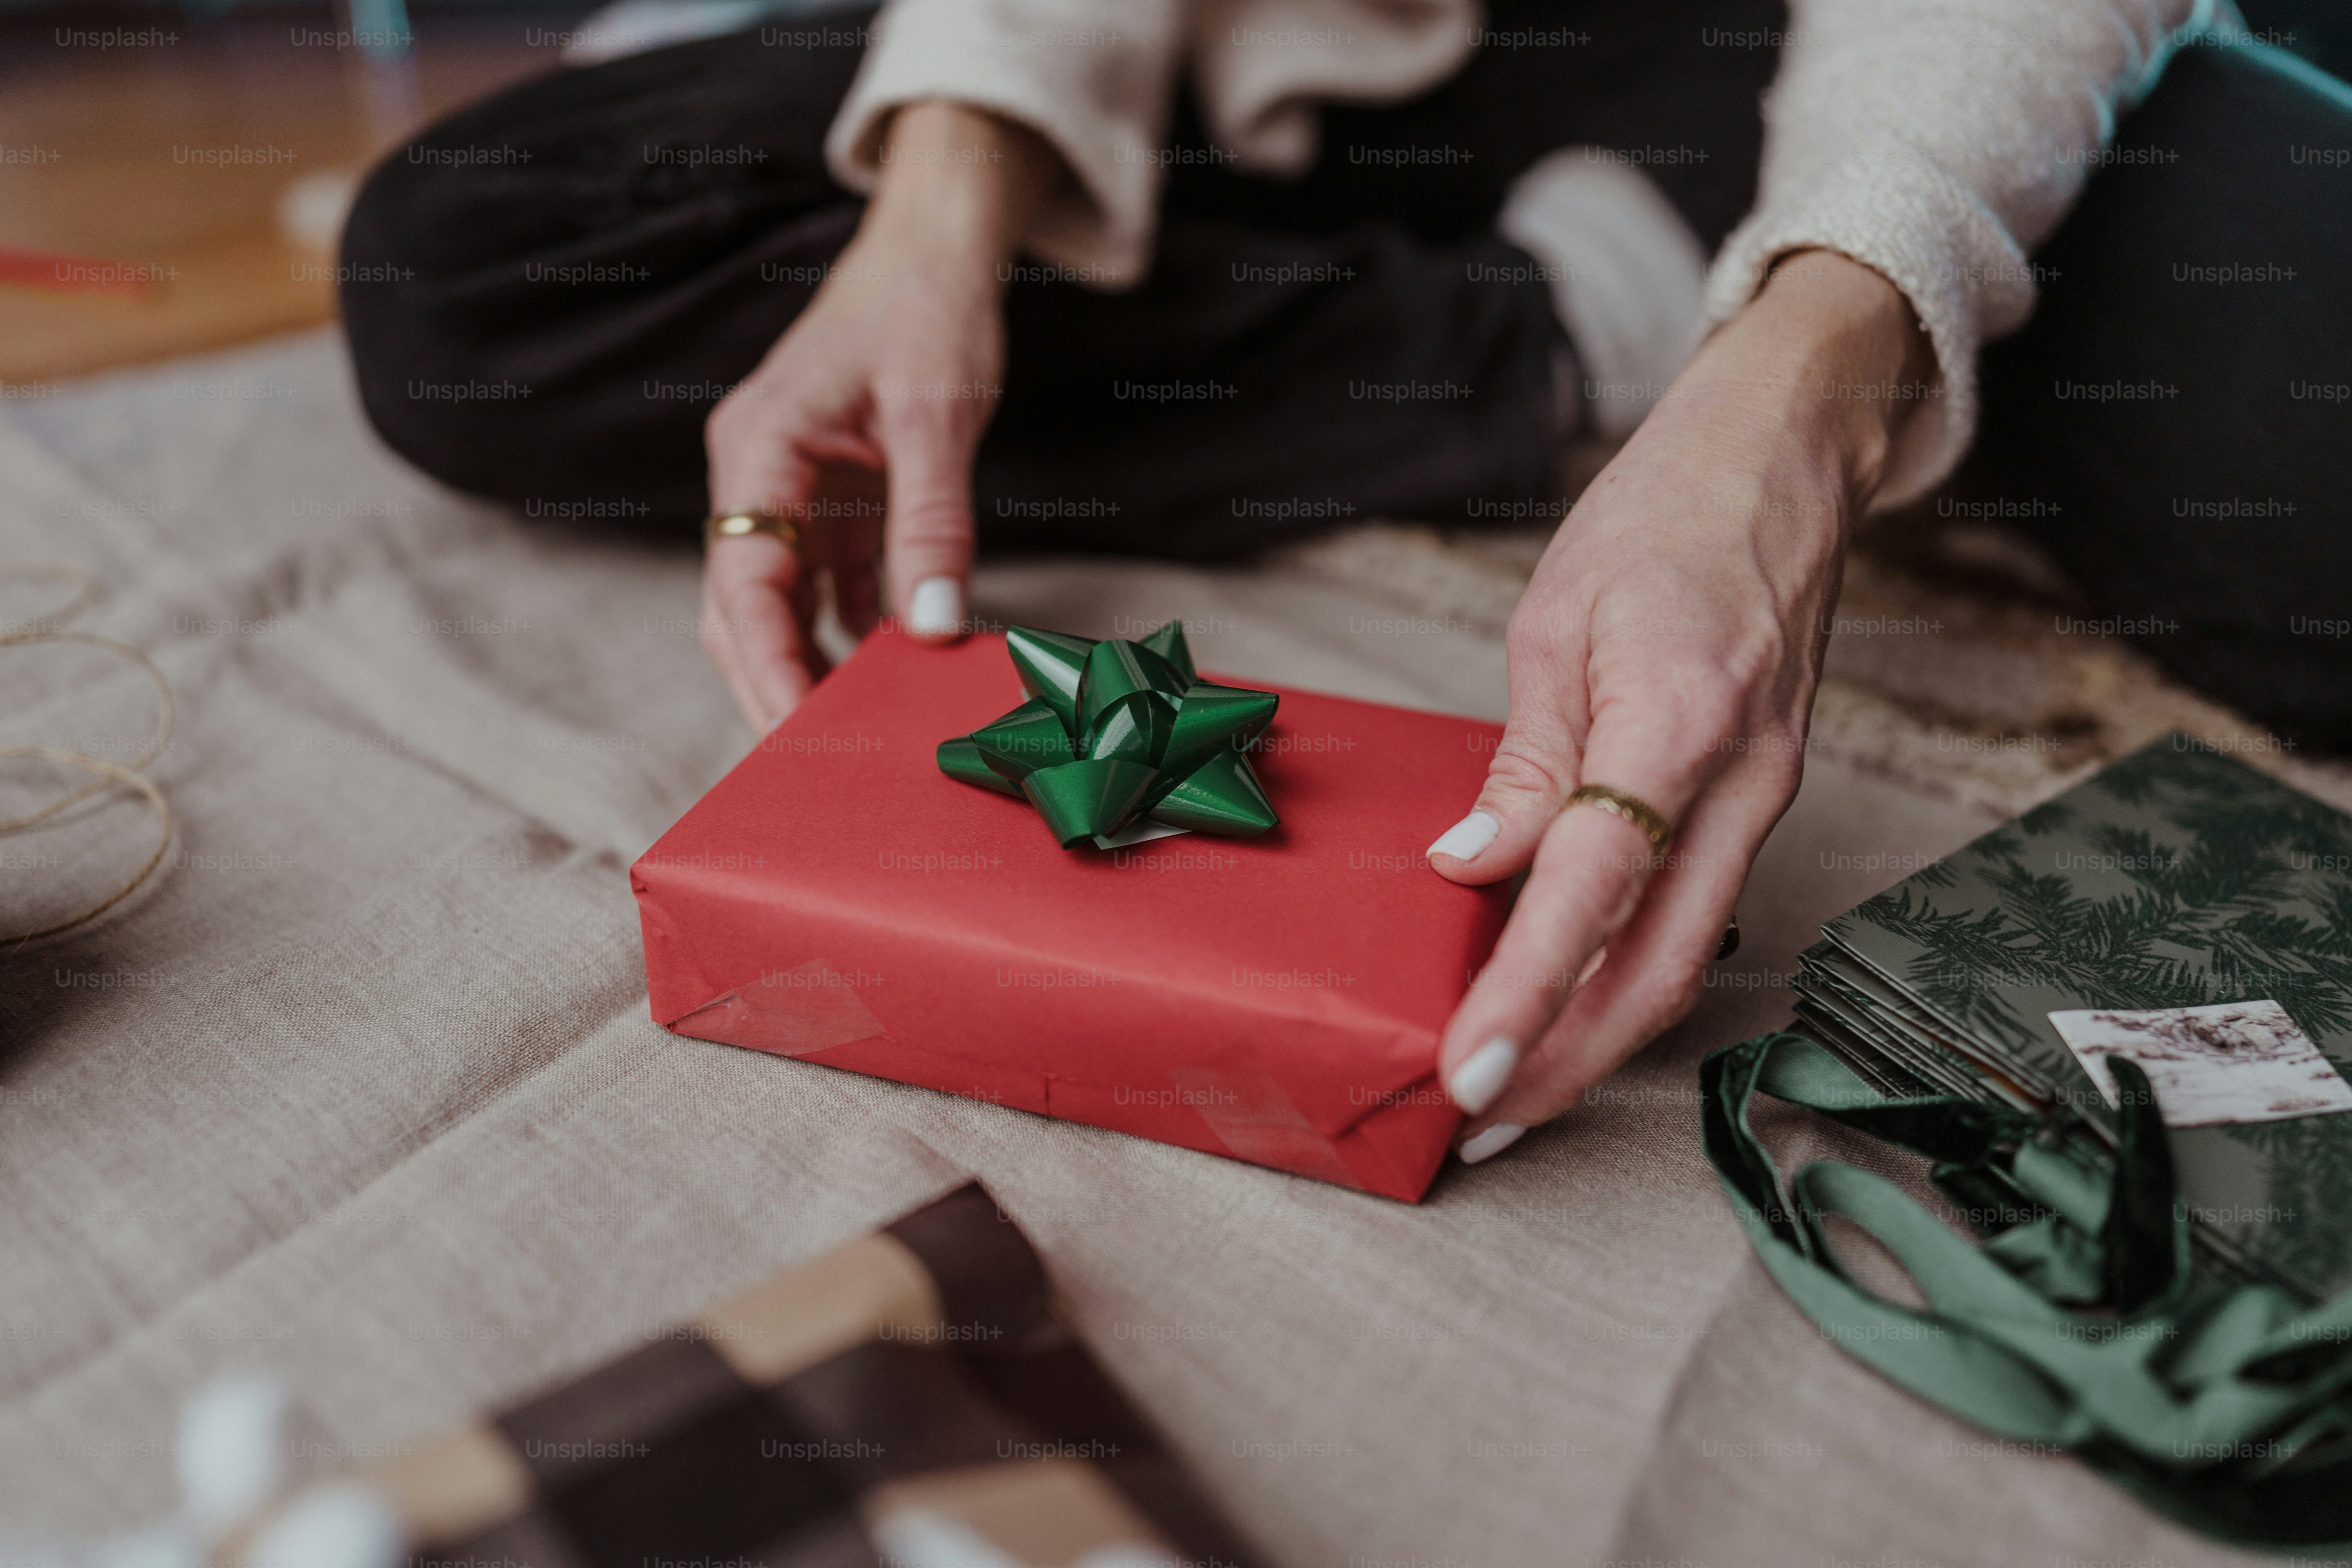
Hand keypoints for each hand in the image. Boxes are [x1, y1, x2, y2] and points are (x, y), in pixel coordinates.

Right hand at [700, 102, 1062, 729]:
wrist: (936, 247)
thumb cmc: (929, 307)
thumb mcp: (936, 413)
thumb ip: (929, 520)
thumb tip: (933, 625)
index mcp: (757, 448)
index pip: (742, 583)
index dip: (765, 665)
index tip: (795, 733)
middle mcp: (757, 474)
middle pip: (743, 607)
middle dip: (775, 684)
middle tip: (820, 765)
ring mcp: (790, 489)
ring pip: (781, 604)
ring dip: (813, 666)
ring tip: (858, 733)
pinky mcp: (830, 498)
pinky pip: (828, 583)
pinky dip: (854, 631)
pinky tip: (893, 672)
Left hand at [1426, 249, 1935, 1161]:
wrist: (1780, 457)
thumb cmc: (1662, 516)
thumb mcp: (1555, 623)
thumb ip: (1525, 762)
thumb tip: (1470, 866)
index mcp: (1680, 720)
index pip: (1590, 894)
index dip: (1527, 995)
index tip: (1468, 1070)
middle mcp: (1743, 778)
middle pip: (1658, 965)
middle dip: (1569, 1059)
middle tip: (1482, 1117)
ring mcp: (1765, 793)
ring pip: (1684, 951)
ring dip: (1600, 1026)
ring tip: (1514, 1074)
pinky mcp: (1761, 794)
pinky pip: (1694, 904)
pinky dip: (1630, 963)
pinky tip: (1571, 987)